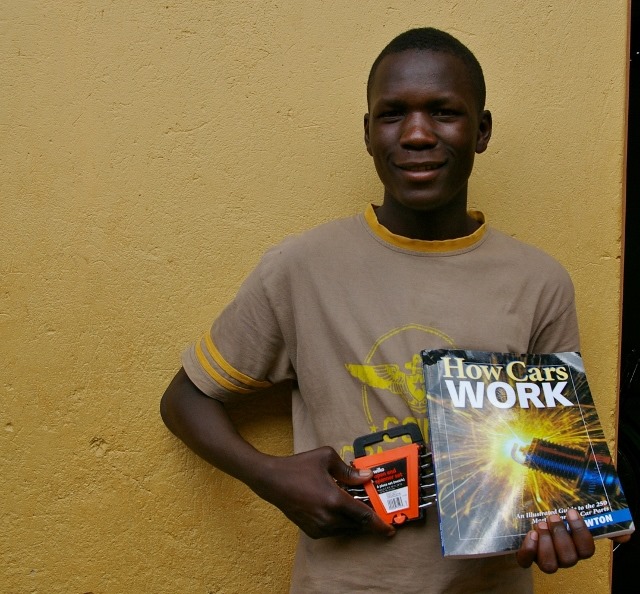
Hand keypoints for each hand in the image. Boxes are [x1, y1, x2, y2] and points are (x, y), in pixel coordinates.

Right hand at [250, 446, 395, 538]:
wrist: (272, 480)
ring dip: (354, 518)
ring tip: (354, 501)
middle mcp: (328, 518)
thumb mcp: (326, 458)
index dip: (380, 524)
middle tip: (374, 506)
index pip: (364, 517)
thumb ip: (349, 470)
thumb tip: (367, 477)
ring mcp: (319, 527)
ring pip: (346, 527)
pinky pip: (334, 529)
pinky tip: (339, 506)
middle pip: (357, 523)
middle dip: (367, 517)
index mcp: (334, 500)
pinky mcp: (311, 531)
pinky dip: (341, 521)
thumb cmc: (298, 466)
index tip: (391, 530)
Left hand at [516, 508, 594, 572]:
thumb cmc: (554, 514)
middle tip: (552, 516)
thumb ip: (583, 513)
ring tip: (540, 524)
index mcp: (576, 547)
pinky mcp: (528, 559)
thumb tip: (615, 522)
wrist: (530, 518)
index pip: (587, 550)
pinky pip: (527, 562)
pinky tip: (531, 534)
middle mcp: (563, 557)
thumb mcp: (567, 511)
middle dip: (560, 535)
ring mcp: (545, 560)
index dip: (581, 532)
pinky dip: (528, 549)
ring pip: (550, 564)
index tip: (571, 511)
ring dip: (546, 543)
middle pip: (569, 558)